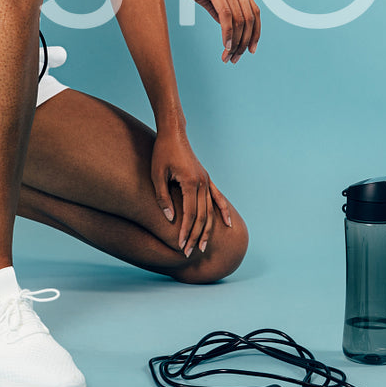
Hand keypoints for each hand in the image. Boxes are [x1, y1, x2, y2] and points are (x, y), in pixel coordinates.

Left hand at [150, 127, 232, 257]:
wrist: (173, 133)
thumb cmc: (161, 152)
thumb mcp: (157, 175)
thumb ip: (163, 198)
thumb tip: (170, 219)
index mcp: (190, 182)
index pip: (189, 214)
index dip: (185, 232)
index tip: (180, 245)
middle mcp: (202, 183)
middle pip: (202, 216)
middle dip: (196, 236)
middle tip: (189, 253)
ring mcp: (206, 180)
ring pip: (210, 211)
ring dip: (207, 230)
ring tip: (204, 247)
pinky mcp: (206, 178)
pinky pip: (217, 198)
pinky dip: (223, 211)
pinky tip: (228, 224)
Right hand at [155, 0, 261, 62]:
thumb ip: (217, 7)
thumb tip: (227, 27)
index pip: (254, 11)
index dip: (255, 33)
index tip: (249, 50)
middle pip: (250, 18)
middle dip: (245, 42)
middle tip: (235, 59)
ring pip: (239, 19)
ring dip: (236, 42)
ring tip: (228, 57)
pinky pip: (226, 14)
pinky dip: (228, 33)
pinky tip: (226, 46)